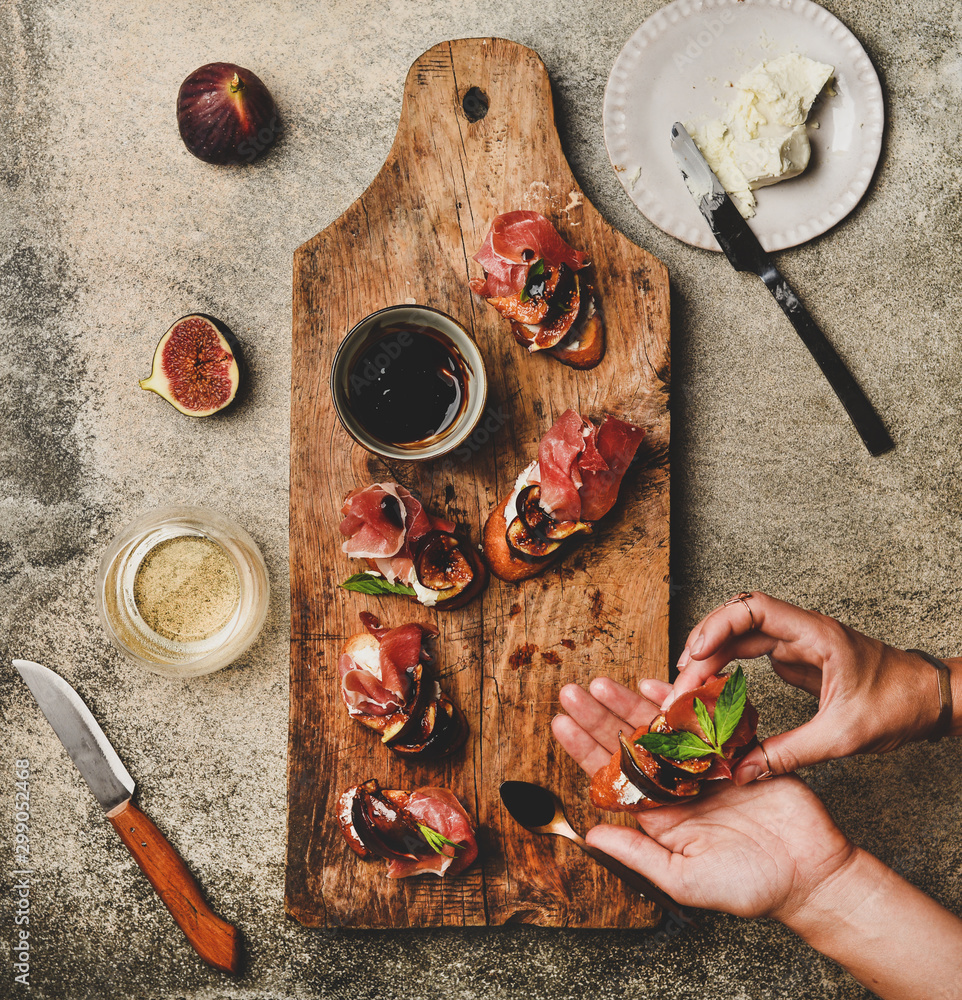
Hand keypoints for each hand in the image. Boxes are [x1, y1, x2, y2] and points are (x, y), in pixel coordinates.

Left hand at [551, 677, 855, 920]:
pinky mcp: (733, 752)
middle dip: (599, 717)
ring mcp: (703, 767)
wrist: (811, 875)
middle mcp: (676, 787)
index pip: (612, 776)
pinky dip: (680, 703)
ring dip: (630, 704)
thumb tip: (590, 837)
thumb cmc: (749, 887)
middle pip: (629, 745)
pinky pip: (702, 722)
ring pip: (659, 728)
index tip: (560, 723)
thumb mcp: (685, 879)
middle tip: (570, 692)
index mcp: (659, 816)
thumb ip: (638, 856)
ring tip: (601, 683)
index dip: (585, 749)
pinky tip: (654, 685)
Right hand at [657, 592, 943, 783]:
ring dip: (710, 658)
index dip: (719, 625)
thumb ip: (790, 753)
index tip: (696, 653)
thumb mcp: (842, 735)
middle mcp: (801, 631)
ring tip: (686, 687)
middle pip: (736, 623)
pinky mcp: (796, 659)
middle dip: (703, 649)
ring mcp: (797, 643)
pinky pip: (750, 654)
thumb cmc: (897, 704)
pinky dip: (725, 667)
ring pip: (739, 638)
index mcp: (815, 634)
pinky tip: (710, 688)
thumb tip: (744, 770)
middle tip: (681, 685)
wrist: (928, 701)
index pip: (755, 608)